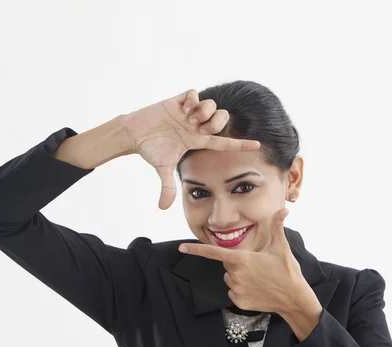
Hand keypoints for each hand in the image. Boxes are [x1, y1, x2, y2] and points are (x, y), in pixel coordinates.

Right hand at [121, 89, 260, 209]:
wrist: (134, 134)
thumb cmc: (150, 150)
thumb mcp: (162, 168)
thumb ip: (167, 187)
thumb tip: (163, 208)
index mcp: (197, 140)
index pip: (224, 142)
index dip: (241, 144)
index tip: (257, 145)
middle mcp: (197, 125)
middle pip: (222, 118)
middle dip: (215, 124)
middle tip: (200, 130)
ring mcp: (188, 112)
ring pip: (210, 105)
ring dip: (203, 112)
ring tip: (188, 120)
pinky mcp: (178, 101)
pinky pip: (194, 94)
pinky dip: (192, 99)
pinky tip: (183, 108)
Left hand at [177, 208, 309, 314]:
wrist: (294, 299)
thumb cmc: (287, 272)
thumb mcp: (282, 248)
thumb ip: (277, 227)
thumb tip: (284, 210)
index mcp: (242, 260)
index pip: (213, 252)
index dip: (196, 249)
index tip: (182, 247)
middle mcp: (235, 275)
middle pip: (227, 265)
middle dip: (237, 263)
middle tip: (257, 266)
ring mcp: (236, 289)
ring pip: (229, 278)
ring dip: (239, 276)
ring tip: (258, 278)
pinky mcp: (238, 302)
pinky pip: (233, 291)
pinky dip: (241, 290)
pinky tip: (256, 289)